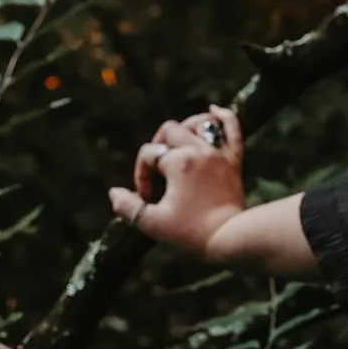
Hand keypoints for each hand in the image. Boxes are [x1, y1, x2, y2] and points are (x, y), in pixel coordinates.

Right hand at [108, 103, 245, 259]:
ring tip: (176, 144)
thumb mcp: (154, 223)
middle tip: (157, 171)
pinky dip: (224, 117)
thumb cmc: (192, 232)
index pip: (149, 154)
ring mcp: (219, 153)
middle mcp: (199, 150)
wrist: (230, 239)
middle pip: (170, 130)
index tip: (147, 199)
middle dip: (157, 146)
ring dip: (185, 128)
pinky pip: (232, 129)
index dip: (141, 175)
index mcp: (178, 162)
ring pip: (199, 123)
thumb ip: (129, 207)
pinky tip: (214, 110)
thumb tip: (113, 193)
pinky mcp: (234, 161)